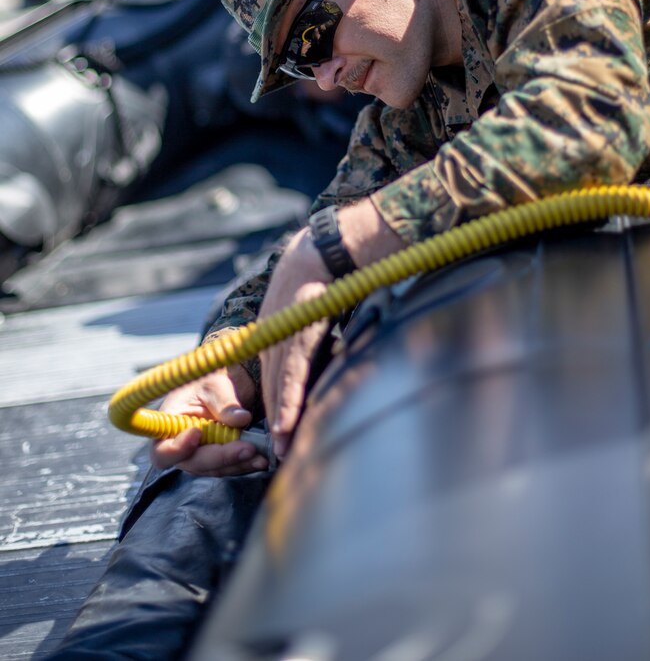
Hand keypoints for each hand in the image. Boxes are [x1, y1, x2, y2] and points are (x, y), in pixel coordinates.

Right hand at [150, 363, 268, 476]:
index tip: (197, 434)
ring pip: (214, 469)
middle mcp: (181, 444)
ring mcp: (199, 453)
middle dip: (220, 458)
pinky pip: (228, 466)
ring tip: (259, 456)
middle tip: (246, 449)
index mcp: (169, 424)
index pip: (162, 450)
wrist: (229, 382)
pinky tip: (260, 459)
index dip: (177, 449)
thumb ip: (225, 404)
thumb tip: (241, 419)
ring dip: (237, 464)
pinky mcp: (217, 457)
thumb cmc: (213, 380)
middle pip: (193, 463)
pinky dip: (244, 463)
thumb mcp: (216, 385)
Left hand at [258, 227, 332, 459]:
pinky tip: (285, 424)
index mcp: (275, 327)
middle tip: (279, 451)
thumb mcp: (310, 302)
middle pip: (272, 383)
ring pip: (279, 384)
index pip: (273, 372)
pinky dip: (288, 401)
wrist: (329, 244)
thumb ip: (312, 328)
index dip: (277, 402)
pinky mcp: (299, 331)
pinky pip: (292, 373)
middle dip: (275, 419)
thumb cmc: (329, 271)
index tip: (280, 428)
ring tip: (283, 449)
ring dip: (280, 420)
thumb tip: (330, 346)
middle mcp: (274, 332)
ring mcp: (284, 332)